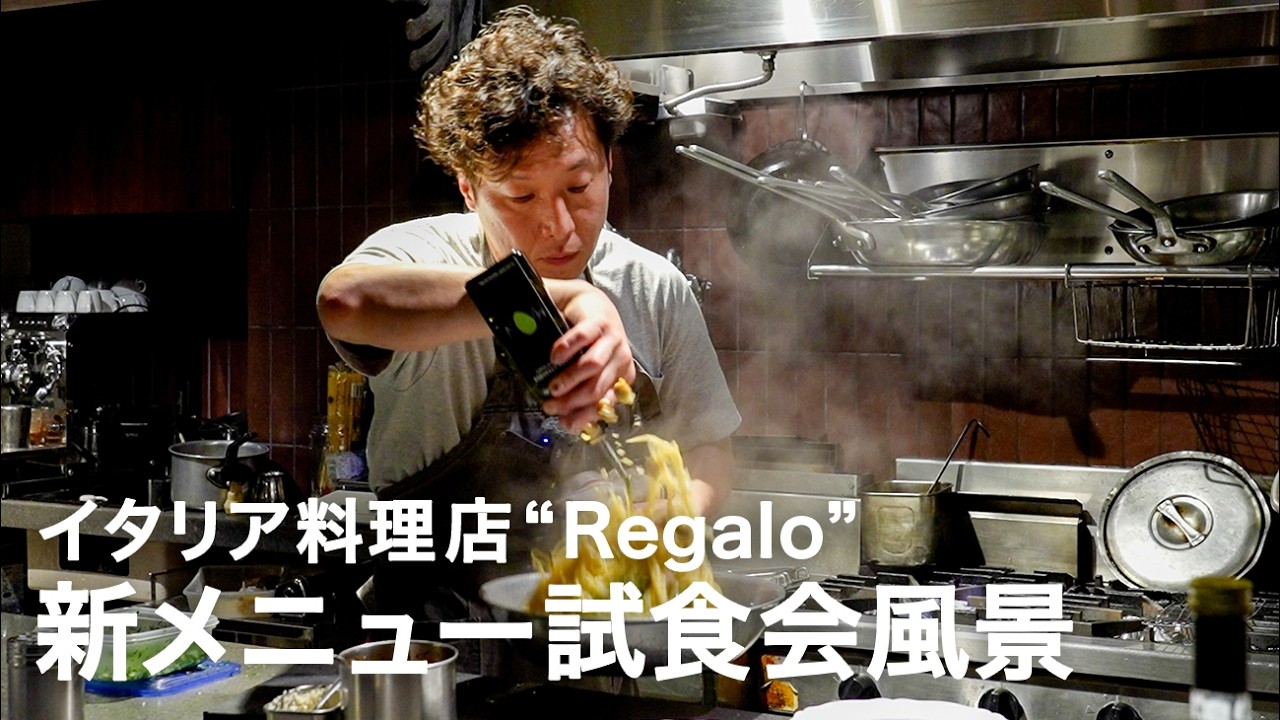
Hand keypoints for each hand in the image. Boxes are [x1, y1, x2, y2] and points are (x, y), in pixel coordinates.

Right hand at [541, 281, 635, 432]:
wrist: (588, 306)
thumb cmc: (588, 344)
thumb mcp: (587, 371)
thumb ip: (580, 395)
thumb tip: (566, 423)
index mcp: (621, 376)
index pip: (605, 404)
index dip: (582, 416)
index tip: (561, 420)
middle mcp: (621, 359)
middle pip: (597, 389)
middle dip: (570, 402)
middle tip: (550, 404)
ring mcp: (612, 339)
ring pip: (593, 366)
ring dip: (570, 379)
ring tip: (552, 385)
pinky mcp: (599, 322)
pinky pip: (582, 338)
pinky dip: (566, 350)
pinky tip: (554, 357)